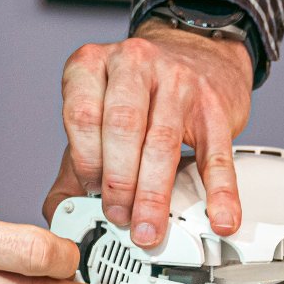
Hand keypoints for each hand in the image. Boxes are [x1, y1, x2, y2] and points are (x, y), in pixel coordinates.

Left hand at [44, 20, 252, 247]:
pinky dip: (219, 193)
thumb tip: (64, 210)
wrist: (194, 54)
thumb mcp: (97, 110)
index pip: (82, 113)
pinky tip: (219, 218)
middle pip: (123, 127)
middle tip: (118, 217)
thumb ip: (78, 157)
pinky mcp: (214, 107)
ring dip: (154, 195)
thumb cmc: (137, 91)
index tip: (90, 193)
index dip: (85, 161)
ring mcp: (178, 82)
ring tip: (148, 228)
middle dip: (118, 182)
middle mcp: (134, 64)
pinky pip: (216, 155)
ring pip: (163, 143)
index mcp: (94, 64)